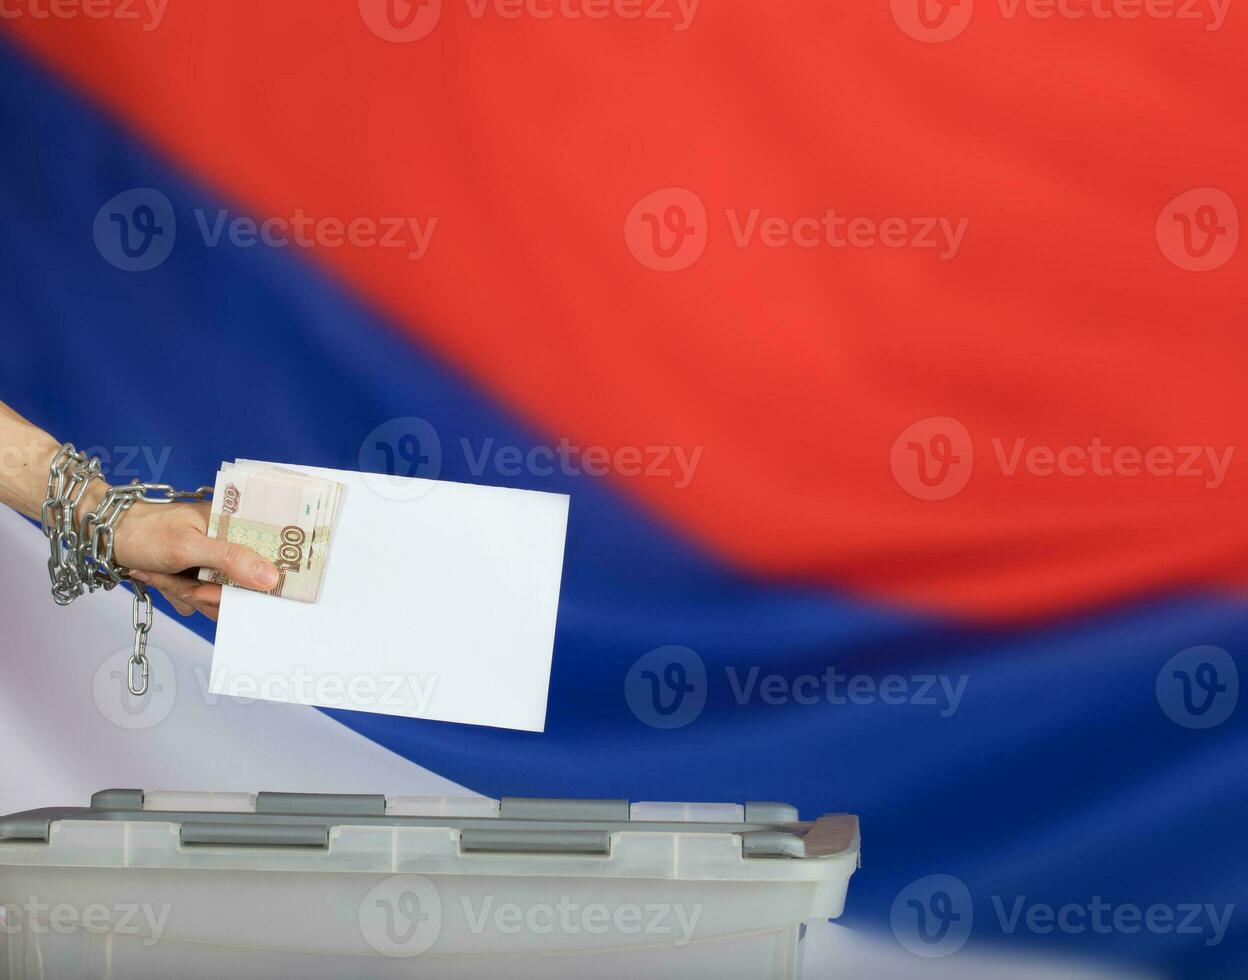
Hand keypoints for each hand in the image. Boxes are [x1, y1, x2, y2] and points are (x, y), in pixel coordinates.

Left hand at [110, 499, 278, 620]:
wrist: (106, 536)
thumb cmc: (145, 531)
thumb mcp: (189, 545)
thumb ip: (230, 560)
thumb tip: (271, 577)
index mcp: (234, 525)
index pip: (267, 553)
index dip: (260, 577)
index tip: (240, 591)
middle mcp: (228, 544)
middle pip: (245, 584)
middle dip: (215, 594)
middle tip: (192, 588)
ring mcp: (212, 563)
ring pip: (221, 597)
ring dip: (190, 595)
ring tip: (165, 576)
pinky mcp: (197, 577)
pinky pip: (201, 601)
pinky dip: (180, 597)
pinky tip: (161, 579)